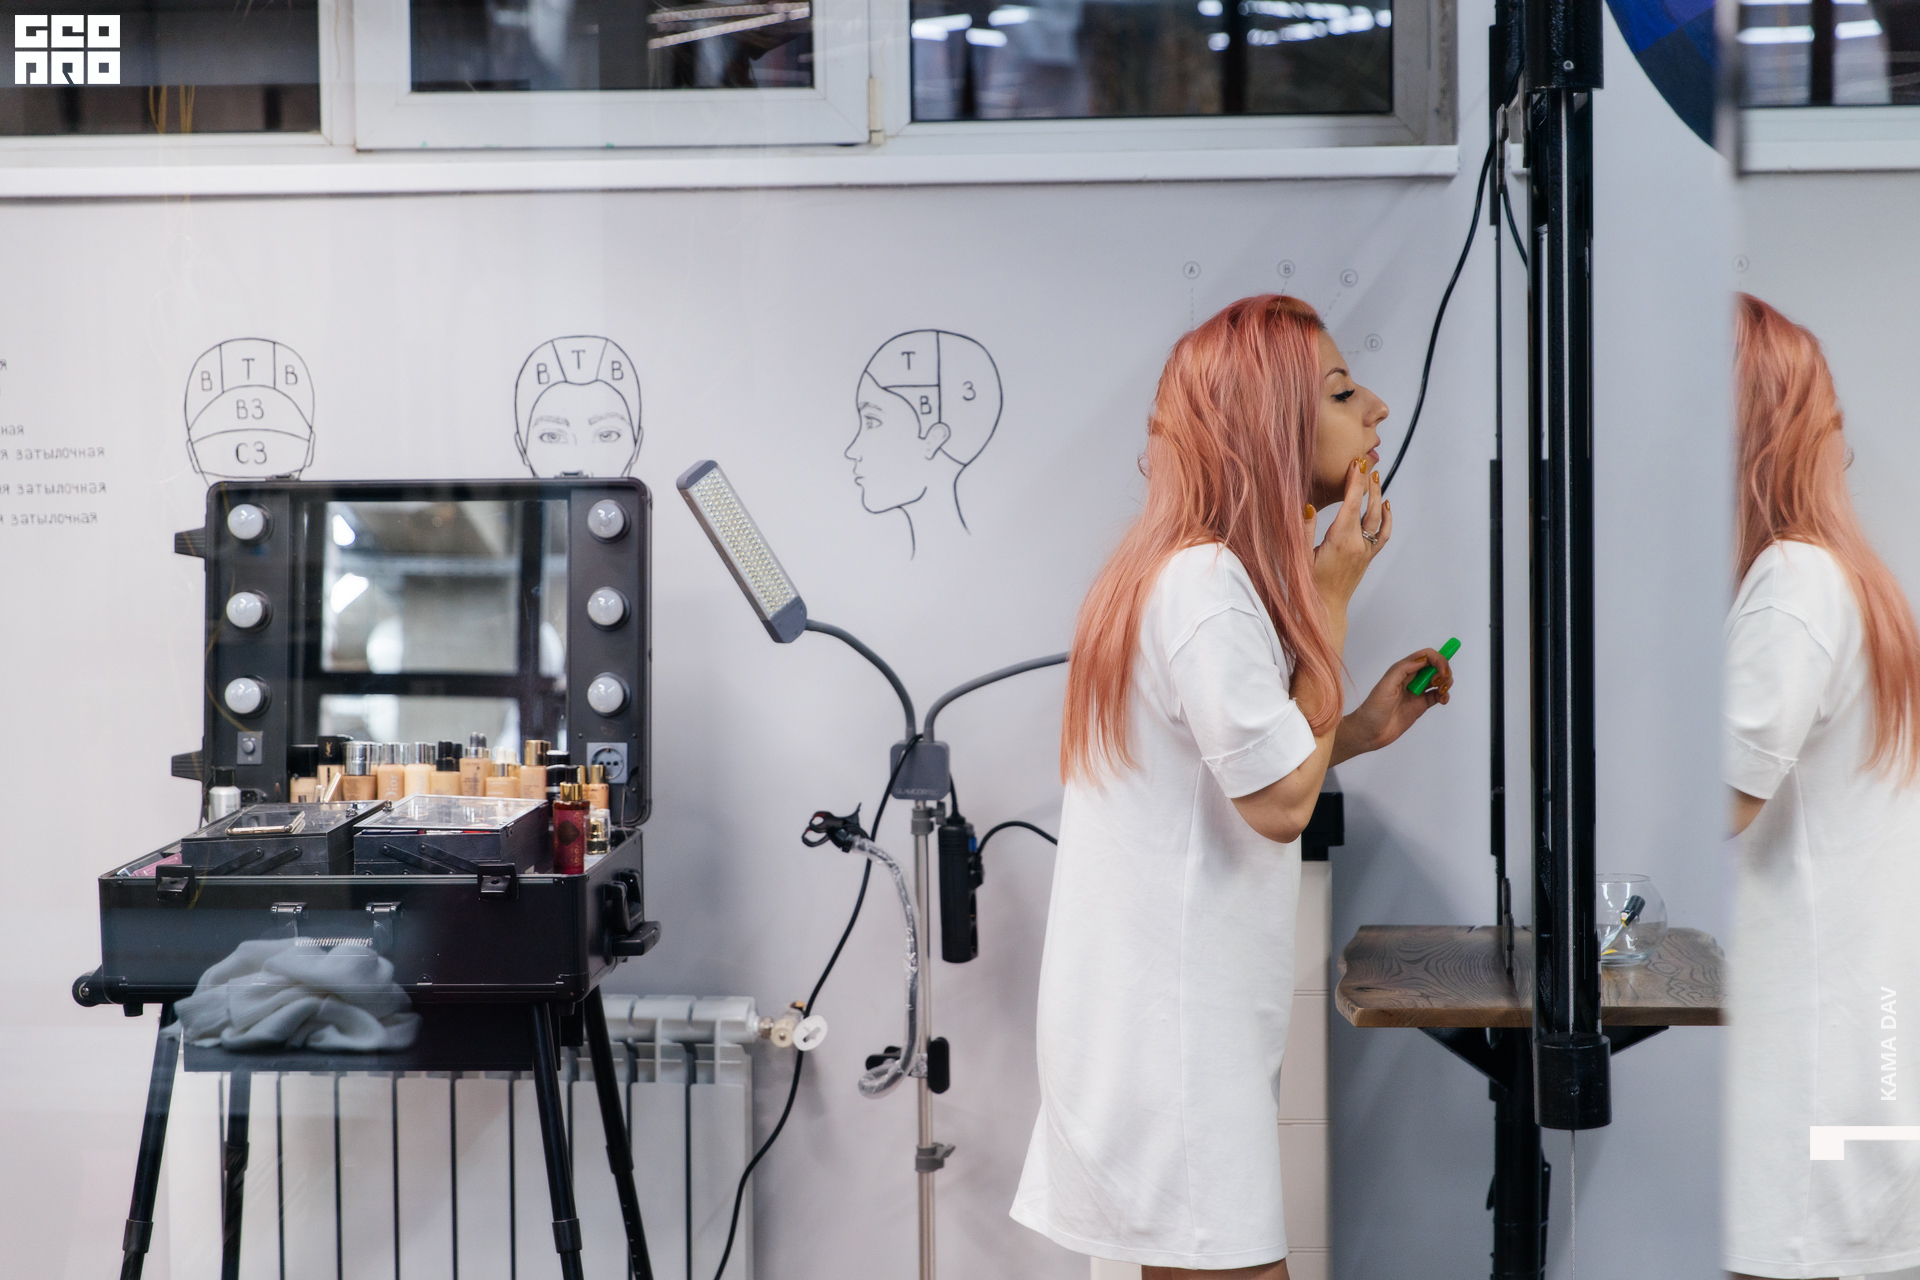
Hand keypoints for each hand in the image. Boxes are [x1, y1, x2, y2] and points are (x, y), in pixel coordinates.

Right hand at [1312, 458, 1389, 617]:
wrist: (1325, 608)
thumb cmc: (1308, 584)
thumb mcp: (1300, 556)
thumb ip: (1305, 530)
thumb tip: (1308, 506)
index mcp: (1339, 541)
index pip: (1351, 504)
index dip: (1354, 482)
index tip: (1356, 464)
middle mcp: (1357, 545)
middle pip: (1368, 507)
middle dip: (1367, 484)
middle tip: (1366, 464)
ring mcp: (1365, 552)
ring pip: (1378, 519)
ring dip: (1378, 497)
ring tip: (1376, 479)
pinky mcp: (1368, 558)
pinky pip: (1383, 535)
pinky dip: (1387, 518)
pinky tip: (1386, 506)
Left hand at [1332, 646, 1452, 762]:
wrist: (1369, 733)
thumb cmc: (1373, 709)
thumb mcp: (1386, 686)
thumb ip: (1403, 670)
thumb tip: (1423, 659)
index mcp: (1402, 670)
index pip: (1425, 656)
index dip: (1438, 660)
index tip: (1443, 671)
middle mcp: (1410, 679)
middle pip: (1435, 666)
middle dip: (1444, 671)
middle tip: (1441, 684)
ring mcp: (1417, 692)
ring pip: (1438, 680)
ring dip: (1446, 682)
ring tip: (1442, 692)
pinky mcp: (1420, 705)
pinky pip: (1437, 695)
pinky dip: (1444, 695)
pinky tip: (1443, 700)